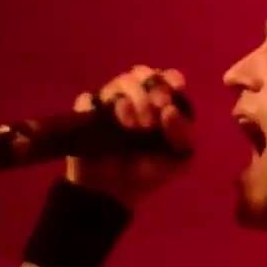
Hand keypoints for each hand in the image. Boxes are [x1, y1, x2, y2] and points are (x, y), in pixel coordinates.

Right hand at [66, 65, 192, 207]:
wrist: (113, 194)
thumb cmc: (148, 172)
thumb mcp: (176, 160)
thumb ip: (181, 135)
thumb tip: (169, 110)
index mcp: (160, 103)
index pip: (167, 77)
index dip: (170, 80)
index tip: (172, 94)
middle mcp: (136, 97)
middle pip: (141, 73)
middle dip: (150, 89)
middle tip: (152, 115)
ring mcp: (109, 103)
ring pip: (118, 82)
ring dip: (130, 98)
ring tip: (132, 126)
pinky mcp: (85, 114)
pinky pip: (87, 100)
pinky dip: (94, 106)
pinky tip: (100, 118)